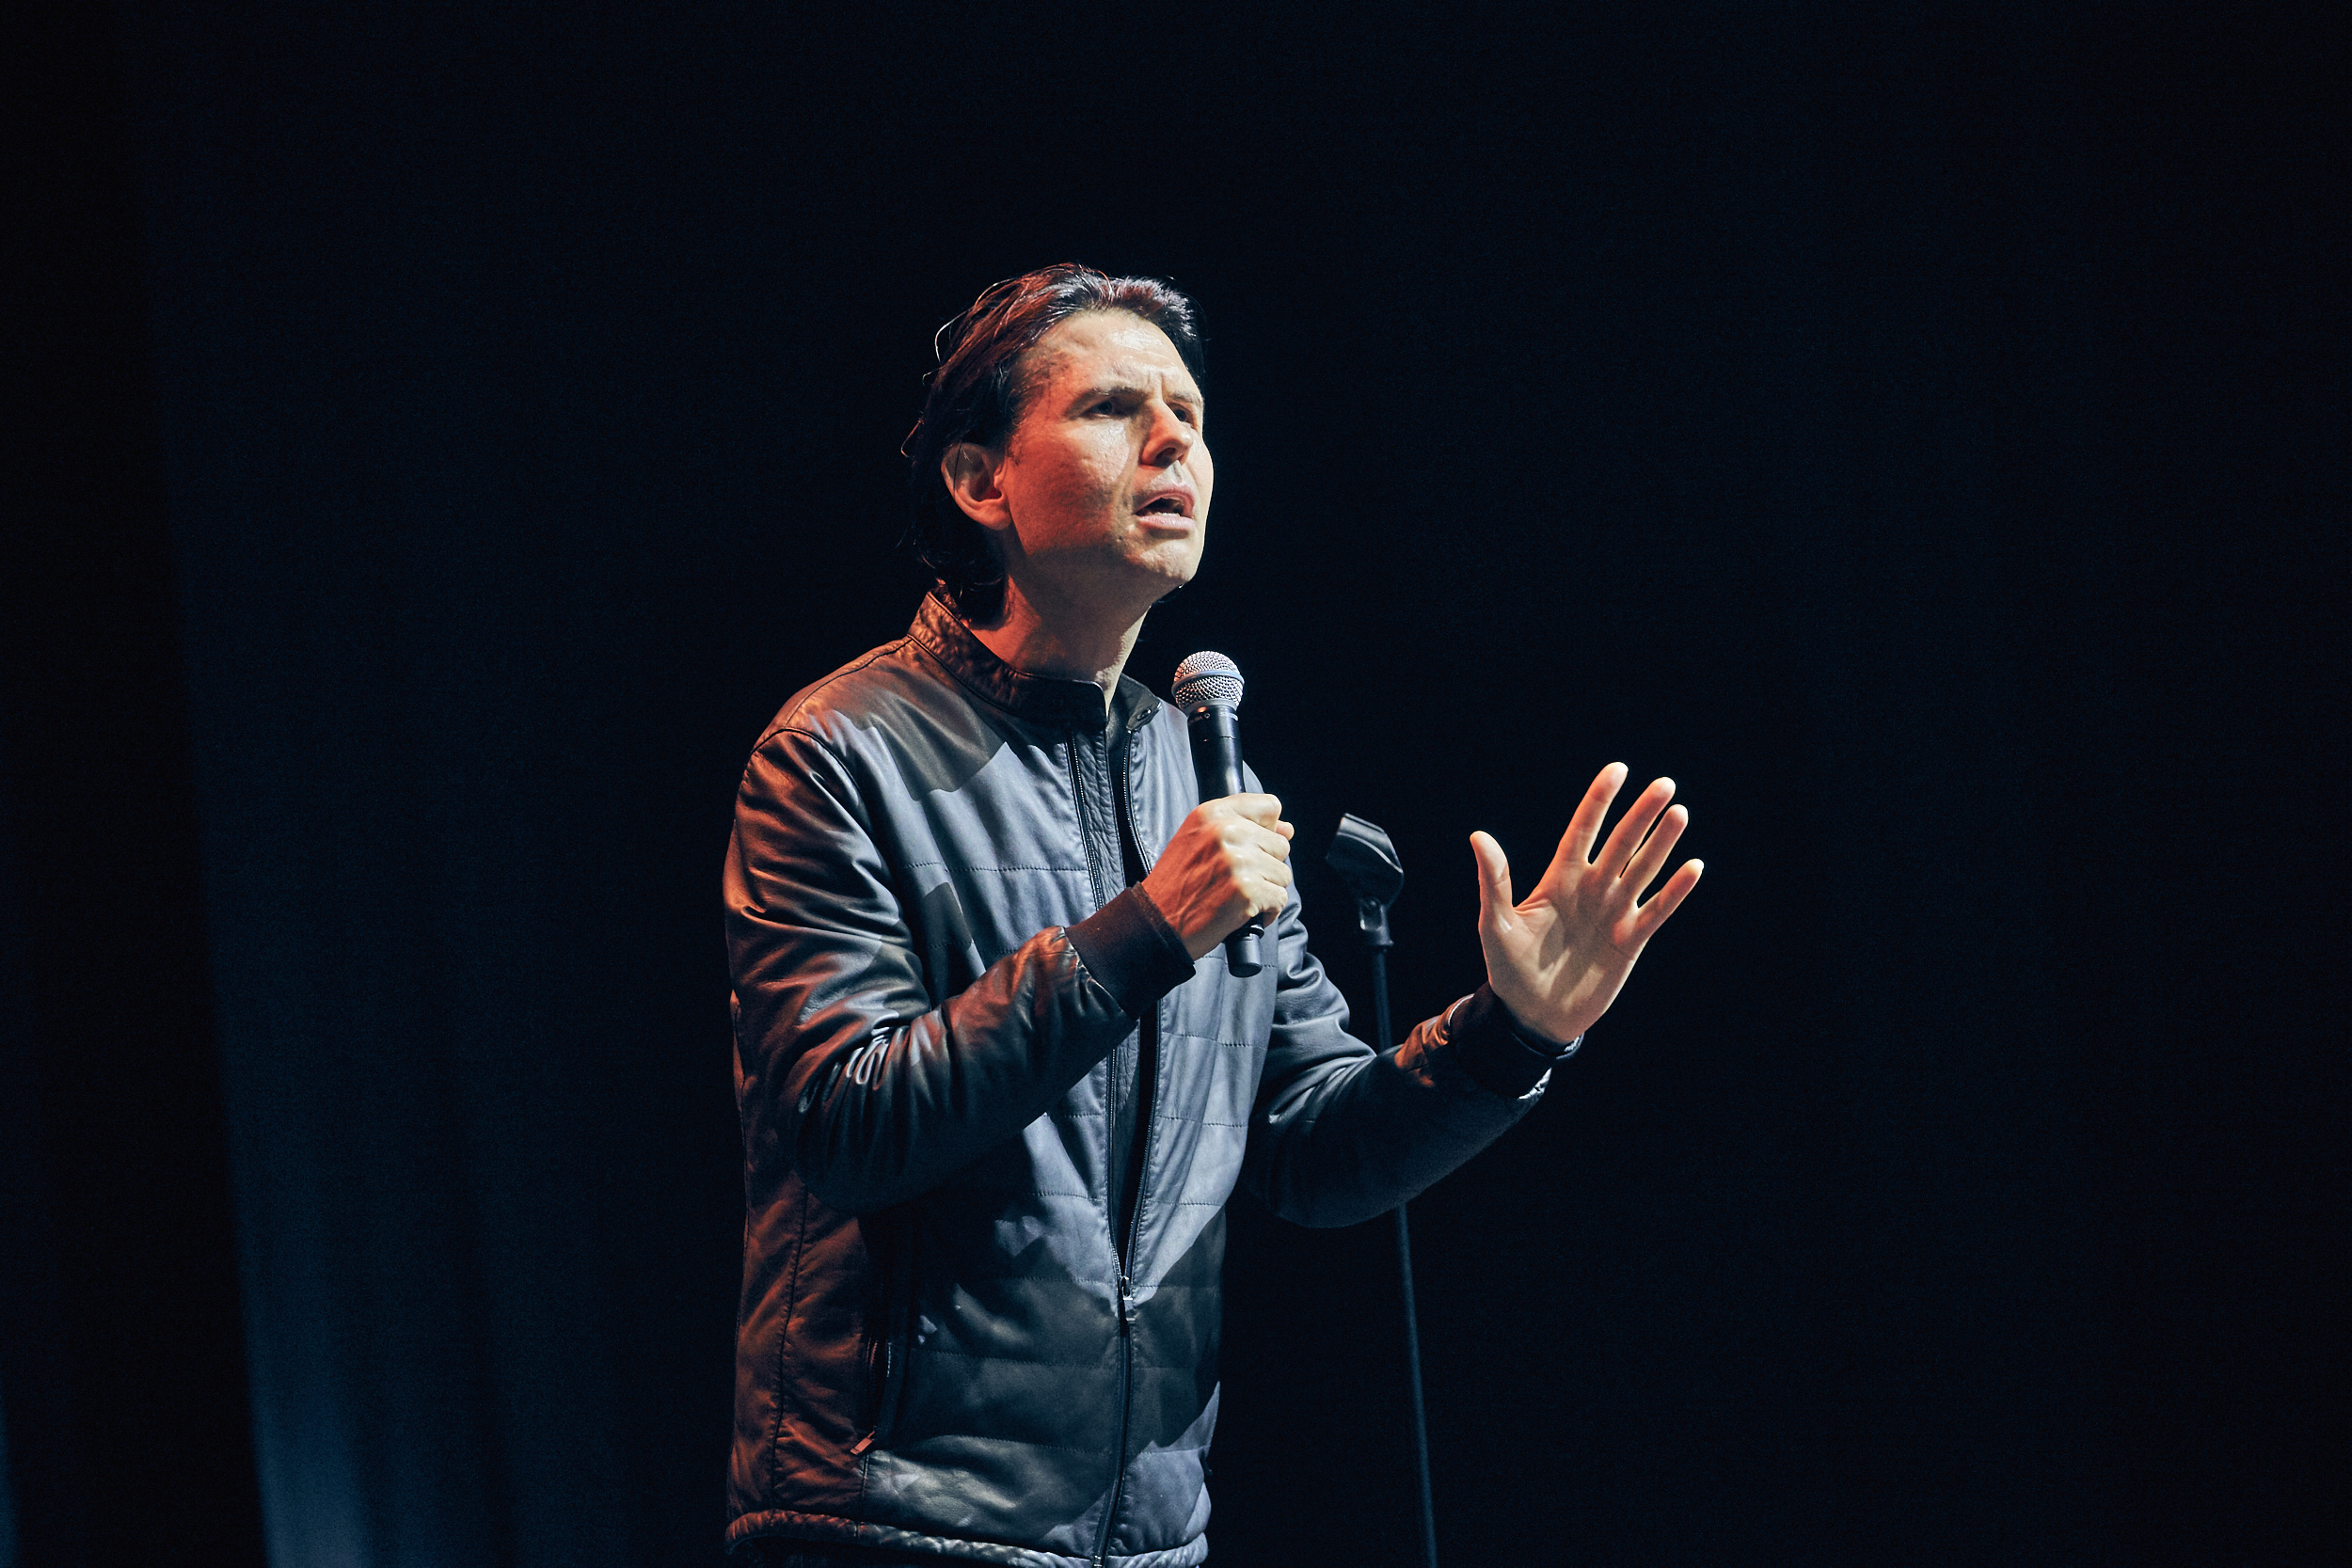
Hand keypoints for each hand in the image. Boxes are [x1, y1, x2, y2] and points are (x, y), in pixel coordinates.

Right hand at [1143, 794, 1294, 960]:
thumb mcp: (1199, 840)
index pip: (1270, 807)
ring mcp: (1238, 862)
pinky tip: (1241, 913)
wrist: (1157, 921)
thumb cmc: (1178, 883)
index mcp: (1214, 813)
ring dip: (1265, 890)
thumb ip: (1244, 826)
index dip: (1267, 831)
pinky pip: (1280, 899)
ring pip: (1283, 874)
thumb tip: (1287, 829)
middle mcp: (1227, 832)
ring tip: (1235, 895)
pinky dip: (1266, 912)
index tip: (1250, 848)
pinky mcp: (1248, 891)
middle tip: (1233, 879)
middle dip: (1265, 866)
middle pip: (1280, 845)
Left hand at [1471, 763, 1702, 1043]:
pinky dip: (1676, 890)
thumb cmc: (1509, 969)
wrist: (1533, 1016)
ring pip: (1643, 870)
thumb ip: (1495, 881)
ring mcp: (1612, 913)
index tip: (1618, 769)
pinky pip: (1657, 910)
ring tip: (1679, 814)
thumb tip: (1478, 836)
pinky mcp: (1630, 940)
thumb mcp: (1496, 924)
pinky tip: (1693, 867)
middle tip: (1664, 785)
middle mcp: (1590, 890)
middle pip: (1621, 844)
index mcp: (1559, 880)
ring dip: (1661, 843)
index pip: (1583, 831)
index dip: (1599, 801)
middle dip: (1641, 814)